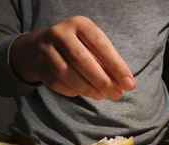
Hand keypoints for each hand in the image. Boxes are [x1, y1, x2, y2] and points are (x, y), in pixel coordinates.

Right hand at [10, 16, 135, 99]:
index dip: (117, 66)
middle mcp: (60, 33)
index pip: (101, 45)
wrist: (41, 46)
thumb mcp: (92, 47)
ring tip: (102, 96)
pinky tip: (82, 93)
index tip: (129, 84)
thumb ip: (108, 63)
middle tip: (116, 94)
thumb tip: (126, 84)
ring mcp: (46, 49)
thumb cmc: (77, 47)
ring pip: (67, 73)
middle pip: (82, 60)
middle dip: (102, 80)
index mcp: (80, 24)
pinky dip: (72, 91)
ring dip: (88, 89)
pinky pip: (56, 82)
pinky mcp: (38, 65)